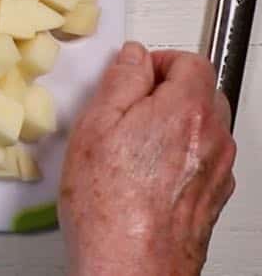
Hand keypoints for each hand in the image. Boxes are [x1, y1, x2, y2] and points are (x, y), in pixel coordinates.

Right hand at [60, 43, 235, 275]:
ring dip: (175, 124)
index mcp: (186, 110)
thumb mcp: (96, 124)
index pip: (191, 61)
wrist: (129, 265)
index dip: (159, 61)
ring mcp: (218, 170)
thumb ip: (121, 80)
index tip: (135, 72)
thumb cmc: (109, 204)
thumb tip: (133, 58)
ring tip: (131, 143)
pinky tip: (144, 173)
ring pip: (204, 128)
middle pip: (204, 93)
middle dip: (170, 90)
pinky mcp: (212, 198)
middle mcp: (213, 138)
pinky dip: (180, 156)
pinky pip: (202, 161)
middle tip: (130, 104)